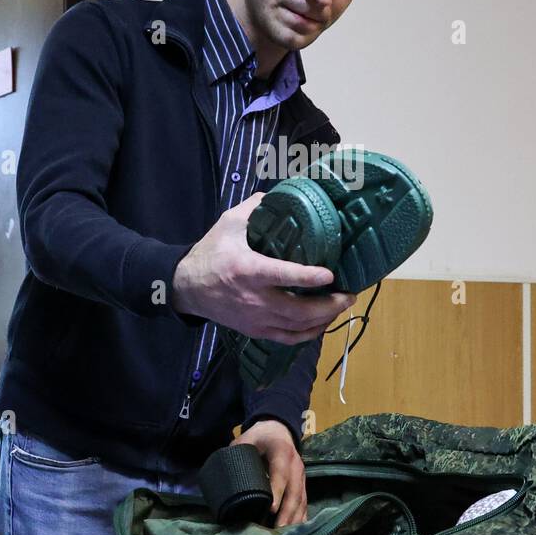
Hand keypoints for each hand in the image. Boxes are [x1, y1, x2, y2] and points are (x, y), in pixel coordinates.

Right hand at [172, 192, 354, 344]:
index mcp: (247, 269)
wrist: (187, 287)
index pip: (282, 276)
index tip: (331, 274)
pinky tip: (322, 323)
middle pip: (298, 310)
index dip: (309, 277)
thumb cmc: (210, 252)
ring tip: (341, 305)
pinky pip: (288, 339)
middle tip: (349, 294)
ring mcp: (256, 319)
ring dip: (324, 319)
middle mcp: (254, 298)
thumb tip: (282, 196)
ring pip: (297, 327)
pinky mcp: (255, 331)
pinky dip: (309, 334)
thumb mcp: (228, 223)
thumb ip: (255, 208)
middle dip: (329, 305)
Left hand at [232, 420, 305, 526]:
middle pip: (294, 491)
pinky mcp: (303, 484)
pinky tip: (296, 531)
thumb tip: (221, 476)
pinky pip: (304, 502)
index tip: (271, 508)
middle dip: (287, 512)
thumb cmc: (260, 437)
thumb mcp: (246, 439)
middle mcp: (296, 464)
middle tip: (277, 530)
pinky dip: (301, 517)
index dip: (277, 490)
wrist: (279, 430)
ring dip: (294, 518)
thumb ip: (236, 454)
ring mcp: (301, 475)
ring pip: (301, 499)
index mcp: (281, 451)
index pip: (281, 473)